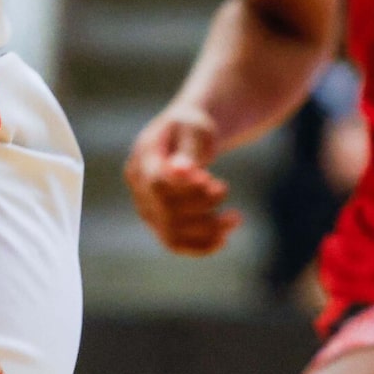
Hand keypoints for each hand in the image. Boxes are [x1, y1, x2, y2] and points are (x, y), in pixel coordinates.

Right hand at [124, 108, 239, 254]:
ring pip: (172, 233)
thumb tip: (179, 170)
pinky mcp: (160, 222)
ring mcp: (147, 207)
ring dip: (208, 231)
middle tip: (223, 188)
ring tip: (235, 218)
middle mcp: (139, 188)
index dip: (186, 189)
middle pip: (166, 212)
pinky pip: (175, 243)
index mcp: (142, 160)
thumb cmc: (191, 127)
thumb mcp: (194, 129)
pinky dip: (201, 246)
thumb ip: (188, 151)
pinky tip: (223, 239)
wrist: (185, 135)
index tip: (210, 179)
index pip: (158, 185)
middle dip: (203, 206)